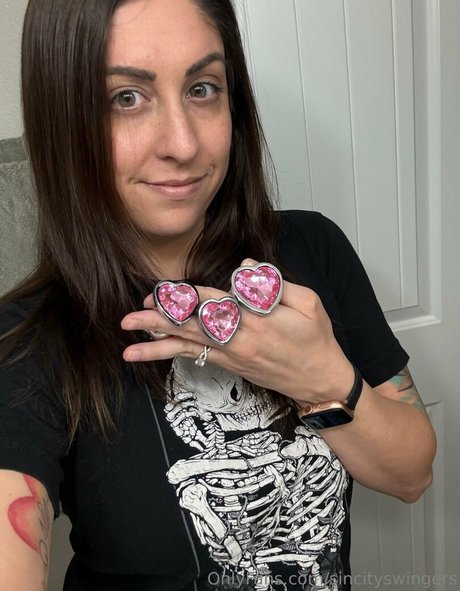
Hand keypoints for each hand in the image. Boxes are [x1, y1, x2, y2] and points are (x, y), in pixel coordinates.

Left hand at [120, 260, 354, 403]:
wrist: (320, 382)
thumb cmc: (317, 340)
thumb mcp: (309, 303)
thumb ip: (275, 283)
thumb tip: (243, 267)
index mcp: (257, 320)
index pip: (213, 303)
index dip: (184, 297)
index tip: (159, 293)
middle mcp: (238, 340)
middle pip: (191, 327)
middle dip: (158, 322)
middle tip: (128, 320)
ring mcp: (232, 356)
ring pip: (188, 347)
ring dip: (157, 345)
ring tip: (129, 347)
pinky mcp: (231, 366)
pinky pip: (197, 358)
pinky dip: (174, 354)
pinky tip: (155, 352)